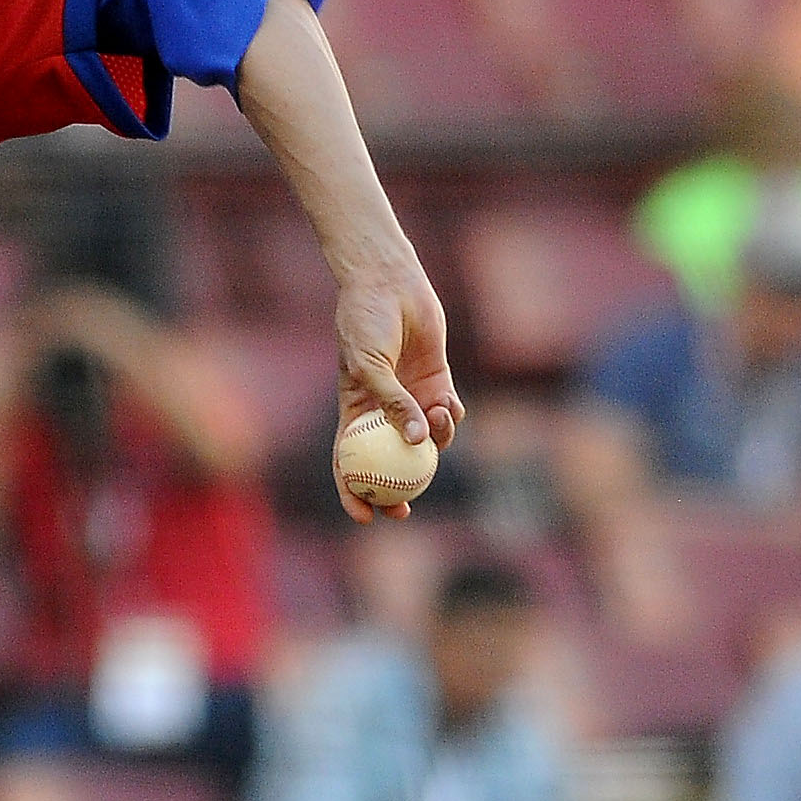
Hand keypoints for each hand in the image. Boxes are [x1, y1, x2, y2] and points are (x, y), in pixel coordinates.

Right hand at [332, 253, 462, 523]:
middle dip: (397, 490)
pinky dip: (451, 416)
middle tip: (406, 508)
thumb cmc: (365, 323)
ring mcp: (410, 397)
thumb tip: (416, 442)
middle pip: (389, 462)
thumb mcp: (370, 367)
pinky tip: (448, 406)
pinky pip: (447, 411)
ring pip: (425, 438)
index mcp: (354, 413)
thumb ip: (392, 404)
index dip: (353, 493)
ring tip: (437, 419)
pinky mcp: (436, 380)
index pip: (349, 463)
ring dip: (435, 440)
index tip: (366, 515)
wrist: (389, 285)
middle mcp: (382, 411)